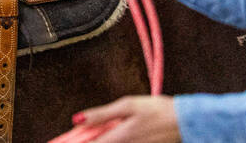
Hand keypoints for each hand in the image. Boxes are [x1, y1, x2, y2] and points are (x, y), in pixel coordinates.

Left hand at [64, 96, 179, 142]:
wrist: (186, 122)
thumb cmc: (157, 110)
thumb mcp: (127, 105)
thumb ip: (101, 114)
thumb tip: (77, 119)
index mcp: (119, 138)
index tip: (59, 142)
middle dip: (86, 141)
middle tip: (71, 138)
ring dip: (100, 140)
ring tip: (90, 134)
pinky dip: (112, 140)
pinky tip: (113, 133)